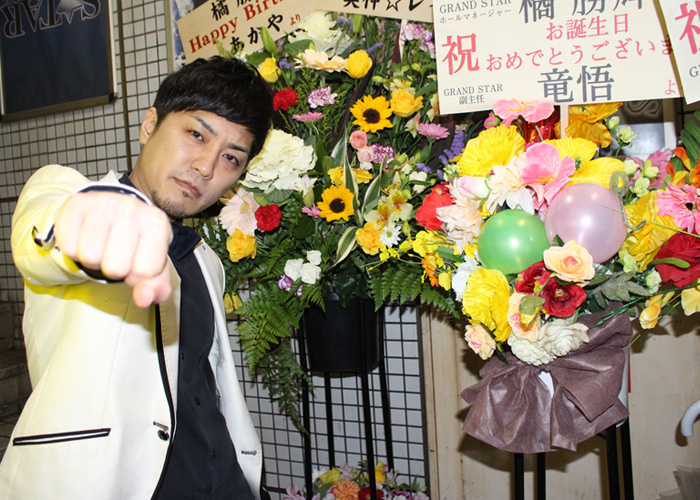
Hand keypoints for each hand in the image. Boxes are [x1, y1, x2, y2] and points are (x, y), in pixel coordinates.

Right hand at [54, 191, 172, 307]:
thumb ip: (156, 287)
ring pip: (89, 257)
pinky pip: (69, 247)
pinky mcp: (76, 203)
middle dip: (113, 269)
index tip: (136, 262)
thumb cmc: (135, 244)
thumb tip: (144, 299)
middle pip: (115, 267)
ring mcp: (103, 202)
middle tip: (115, 254)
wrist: (109, 214)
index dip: (136, 276)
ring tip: (101, 246)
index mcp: (157, 223)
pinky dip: (74, 250)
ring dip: (93, 260)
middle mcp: (132, 207)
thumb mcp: (153, 266)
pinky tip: (85, 237)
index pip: (145, 272)